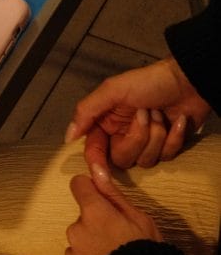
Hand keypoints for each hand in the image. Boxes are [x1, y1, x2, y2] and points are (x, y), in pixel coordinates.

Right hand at [65, 57, 210, 169]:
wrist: (187, 81)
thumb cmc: (148, 82)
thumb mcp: (113, 90)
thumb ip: (87, 111)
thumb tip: (68, 137)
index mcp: (107, 122)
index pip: (95, 149)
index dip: (96, 162)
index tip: (100, 174)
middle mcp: (123, 135)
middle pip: (122, 158)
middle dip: (137, 137)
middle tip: (145, 113)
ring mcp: (146, 143)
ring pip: (145, 161)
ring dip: (157, 134)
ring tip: (160, 113)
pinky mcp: (166, 148)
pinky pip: (166, 157)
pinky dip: (174, 137)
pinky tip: (178, 121)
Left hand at [65, 164, 161, 254]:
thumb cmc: (146, 254)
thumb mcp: (139, 219)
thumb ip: (112, 193)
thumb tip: (95, 167)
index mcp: (94, 212)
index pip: (78, 185)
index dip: (89, 189)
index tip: (99, 198)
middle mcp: (77, 230)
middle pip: (82, 217)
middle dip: (95, 224)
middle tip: (117, 240)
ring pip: (79, 241)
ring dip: (90, 246)